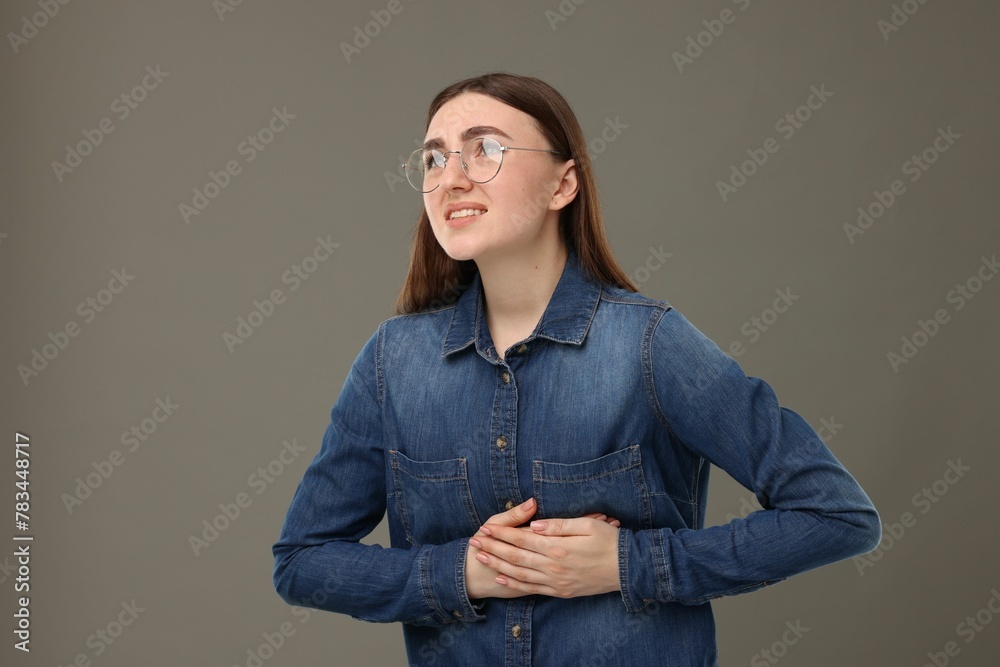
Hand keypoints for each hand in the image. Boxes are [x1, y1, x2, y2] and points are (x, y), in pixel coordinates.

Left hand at [469, 506, 621, 598]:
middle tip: (474, 541)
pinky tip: (502, 577)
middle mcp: (554, 567)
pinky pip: (532, 588)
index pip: (523, 538)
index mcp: (559, 547)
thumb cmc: (610, 542)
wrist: (628, 570)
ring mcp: (556, 581)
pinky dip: (515, 583)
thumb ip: (559, 525)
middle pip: (516, 556)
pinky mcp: (561, 591)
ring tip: (481, 557)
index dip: (502, 533)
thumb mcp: (588, 525)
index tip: (486, 527)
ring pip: (520, 573)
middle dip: (493, 548)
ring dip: (498, 565)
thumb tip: (535, 523)